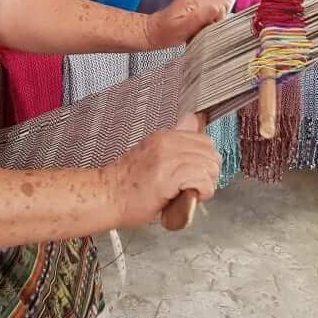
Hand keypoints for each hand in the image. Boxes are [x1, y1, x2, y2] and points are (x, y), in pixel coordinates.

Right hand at [106, 113, 220, 227]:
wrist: (106, 196)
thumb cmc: (126, 184)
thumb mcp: (151, 154)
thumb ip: (174, 141)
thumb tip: (194, 120)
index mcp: (164, 136)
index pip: (204, 140)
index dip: (204, 161)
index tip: (193, 174)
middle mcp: (167, 142)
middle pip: (211, 152)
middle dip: (208, 173)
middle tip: (193, 186)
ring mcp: (168, 157)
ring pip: (209, 166)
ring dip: (205, 184)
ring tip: (188, 193)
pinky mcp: (170, 175)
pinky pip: (202, 180)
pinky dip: (202, 192)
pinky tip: (187, 197)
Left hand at [145, 0, 229, 49]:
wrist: (154, 32)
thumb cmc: (166, 33)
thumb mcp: (183, 28)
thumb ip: (200, 17)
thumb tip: (216, 9)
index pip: (222, 2)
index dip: (219, 17)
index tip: (210, 26)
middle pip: (223, 0)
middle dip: (219, 15)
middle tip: (207, 26)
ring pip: (219, 2)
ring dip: (216, 14)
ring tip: (204, 24)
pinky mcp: (196, 2)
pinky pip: (212, 4)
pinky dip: (212, 14)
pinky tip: (203, 22)